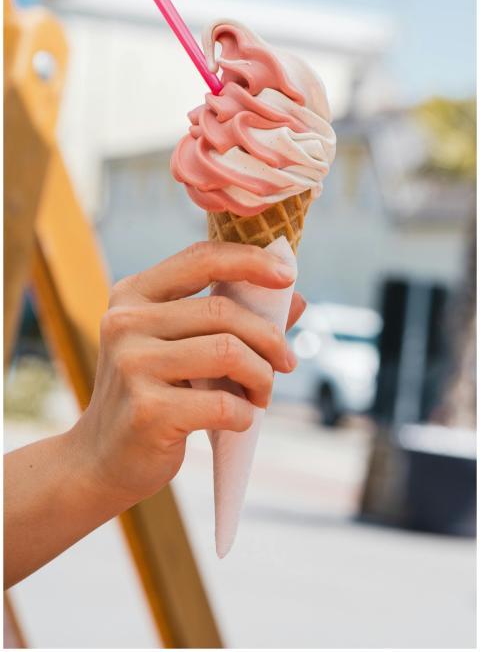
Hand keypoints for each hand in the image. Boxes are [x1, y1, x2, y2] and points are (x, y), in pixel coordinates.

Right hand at [72, 242, 305, 508]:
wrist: (102, 459)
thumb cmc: (153, 394)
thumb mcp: (181, 347)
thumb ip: (231, 319)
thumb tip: (295, 298)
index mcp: (133, 295)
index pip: (201, 259)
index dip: (251, 260)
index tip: (288, 275)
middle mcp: (125, 323)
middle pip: (222, 312)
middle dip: (269, 338)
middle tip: (286, 362)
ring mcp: (131, 366)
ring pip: (228, 352)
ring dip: (261, 377)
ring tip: (261, 394)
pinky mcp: (147, 411)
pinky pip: (223, 403)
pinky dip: (245, 413)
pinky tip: (240, 420)